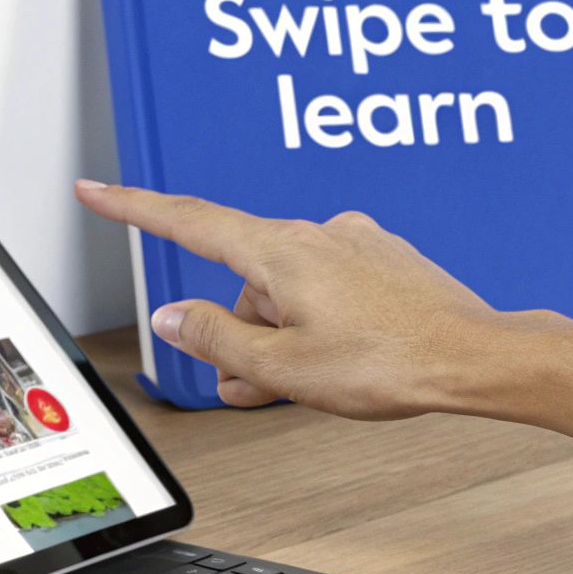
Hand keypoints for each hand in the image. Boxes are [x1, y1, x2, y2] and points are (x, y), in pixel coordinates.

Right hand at [74, 180, 505, 417]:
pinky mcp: (383, 262)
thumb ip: (214, 340)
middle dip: (237, 330)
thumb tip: (173, 318)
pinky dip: (315, 323)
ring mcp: (354, 244)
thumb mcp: (283, 367)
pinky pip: (325, 289)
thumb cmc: (392, 361)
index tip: (95, 190)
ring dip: (279, 335)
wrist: (477, 358)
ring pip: (286, 290)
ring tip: (303, 383)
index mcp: (281, 251)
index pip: (186, 220)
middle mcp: (316, 234)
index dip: (132, 207)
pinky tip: (336, 359)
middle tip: (245, 383)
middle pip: (243, 279)